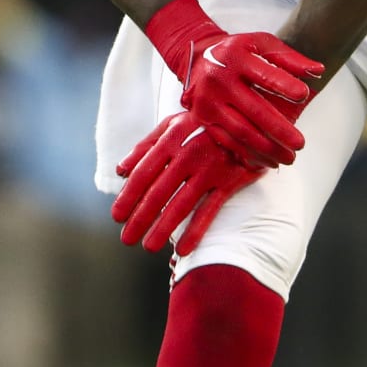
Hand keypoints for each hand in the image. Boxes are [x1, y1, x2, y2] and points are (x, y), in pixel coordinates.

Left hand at [111, 112, 261, 254]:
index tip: (116, 216)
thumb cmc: (204, 122)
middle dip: (140, 218)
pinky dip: (196, 230)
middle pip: (159, 192)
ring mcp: (211, 167)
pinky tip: (183, 249)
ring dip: (163, 228)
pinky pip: (210, 210)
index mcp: (172, 138)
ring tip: (148, 247)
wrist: (250, 117)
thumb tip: (121, 171)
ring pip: (182, 204)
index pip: (144, 172)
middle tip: (126, 239)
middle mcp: (189, 153)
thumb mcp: (174, 124)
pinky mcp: (230, 179)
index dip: (129, 196)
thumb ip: (146, 146)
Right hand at [145, 0, 322, 168]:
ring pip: (241, 130)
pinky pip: (228, 141)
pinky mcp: (204, 119)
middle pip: (253, 109)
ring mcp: (209, 101)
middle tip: (300, 143)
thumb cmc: (239, 52)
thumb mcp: (263, 44)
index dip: (284, 86)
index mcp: (236, 57)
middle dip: (279, 129)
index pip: (264, 74)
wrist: (201, 58)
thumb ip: (290, 58)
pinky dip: (249, 154)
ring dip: (267, 148)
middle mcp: (219, 79)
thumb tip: (317, 71)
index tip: (304, 96)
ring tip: (289, 157)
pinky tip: (268, 161)